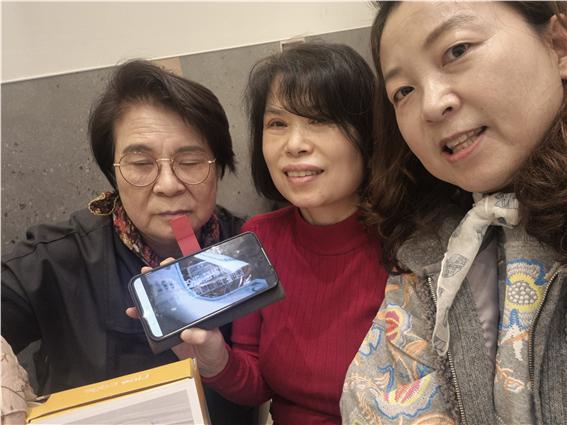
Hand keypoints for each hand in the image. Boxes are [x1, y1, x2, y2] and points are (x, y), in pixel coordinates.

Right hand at [126, 259, 228, 377]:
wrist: (207, 366)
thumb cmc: (213, 348)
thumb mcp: (212, 341)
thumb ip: (203, 337)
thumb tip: (188, 333)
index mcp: (199, 304)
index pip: (189, 282)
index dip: (179, 270)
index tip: (169, 264)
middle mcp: (185, 307)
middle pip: (171, 287)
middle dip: (158, 276)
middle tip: (147, 270)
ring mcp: (174, 318)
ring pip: (159, 301)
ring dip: (146, 293)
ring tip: (136, 285)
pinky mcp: (164, 330)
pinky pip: (151, 320)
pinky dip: (141, 315)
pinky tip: (131, 311)